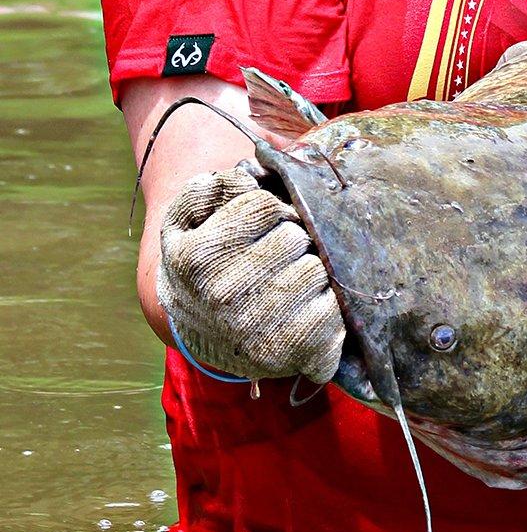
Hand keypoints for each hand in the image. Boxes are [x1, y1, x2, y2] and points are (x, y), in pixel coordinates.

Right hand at [157, 167, 344, 382]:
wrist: (201, 332)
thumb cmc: (202, 264)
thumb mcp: (185, 223)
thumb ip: (205, 190)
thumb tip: (246, 176)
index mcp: (201, 258)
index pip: (265, 206)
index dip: (272, 208)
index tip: (265, 222)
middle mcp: (228, 296)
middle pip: (295, 236)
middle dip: (293, 236)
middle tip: (282, 251)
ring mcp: (262, 331)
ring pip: (318, 269)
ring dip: (312, 266)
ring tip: (292, 276)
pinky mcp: (297, 355)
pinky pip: (335, 309)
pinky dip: (328, 302)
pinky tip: (308, 304)